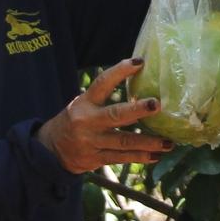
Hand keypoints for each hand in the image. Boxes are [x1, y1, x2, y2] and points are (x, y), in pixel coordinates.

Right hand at [36, 57, 172, 173]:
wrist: (51, 151)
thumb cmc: (75, 121)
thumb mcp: (82, 104)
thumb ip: (104, 97)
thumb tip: (139, 82)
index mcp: (84, 103)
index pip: (102, 83)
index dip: (120, 71)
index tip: (139, 62)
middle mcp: (88, 122)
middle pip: (116, 115)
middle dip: (138, 109)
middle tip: (157, 104)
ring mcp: (92, 142)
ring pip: (124, 141)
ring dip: (149, 142)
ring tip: (169, 142)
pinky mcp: (97, 158)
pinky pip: (122, 158)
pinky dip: (140, 157)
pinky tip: (156, 155)